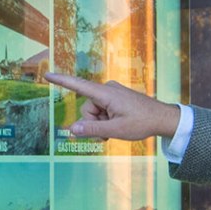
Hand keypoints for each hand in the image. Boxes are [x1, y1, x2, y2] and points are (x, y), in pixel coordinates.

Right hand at [44, 72, 179, 140]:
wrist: (163, 118)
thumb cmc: (142, 123)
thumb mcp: (116, 130)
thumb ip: (92, 130)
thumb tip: (72, 129)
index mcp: (106, 94)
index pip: (79, 85)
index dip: (61, 81)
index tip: (47, 75)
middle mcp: (107, 90)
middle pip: (87, 108)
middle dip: (93, 123)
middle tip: (108, 134)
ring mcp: (112, 93)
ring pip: (94, 111)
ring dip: (100, 123)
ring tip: (115, 130)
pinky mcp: (116, 98)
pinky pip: (103, 110)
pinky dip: (106, 120)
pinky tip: (117, 126)